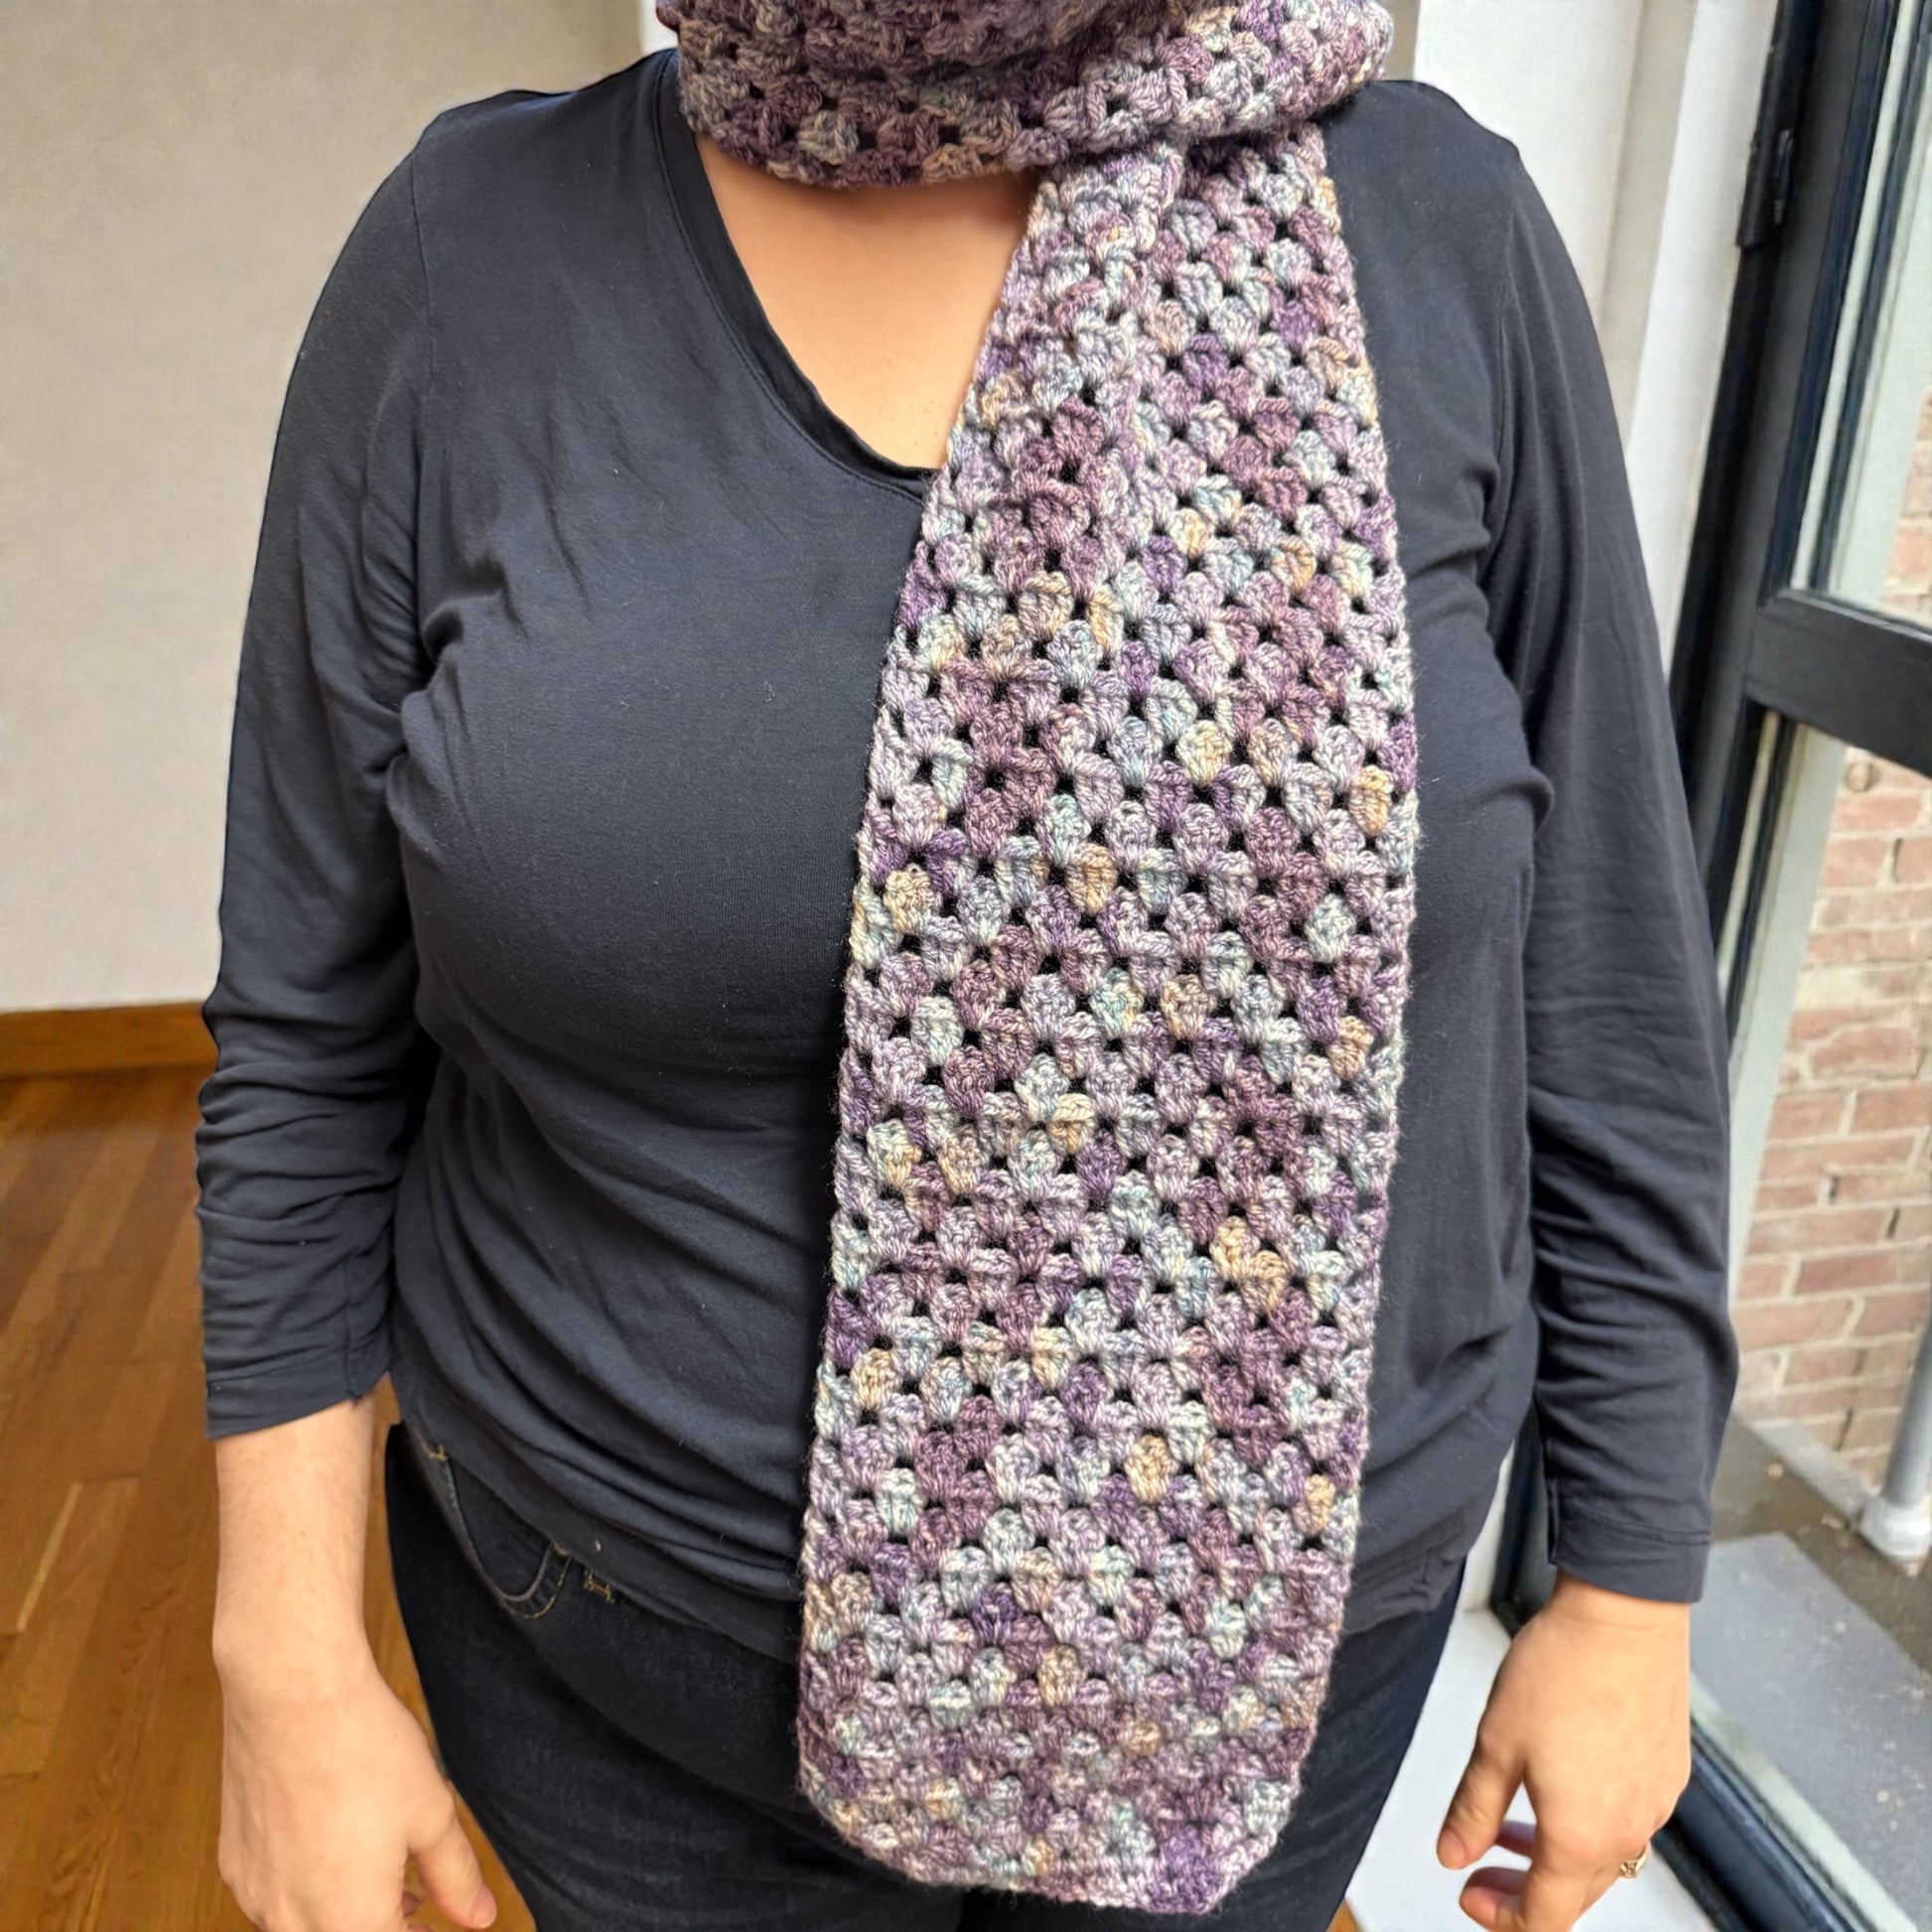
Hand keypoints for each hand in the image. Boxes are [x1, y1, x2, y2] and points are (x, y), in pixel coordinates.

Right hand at [217, 1638, 496, 1931]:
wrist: (293, 1694)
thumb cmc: (365, 1749)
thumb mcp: (432, 1813)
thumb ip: (455, 1875)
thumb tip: (479, 1917)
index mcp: (350, 1921)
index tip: (436, 1922)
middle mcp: (293, 1922)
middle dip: (383, 1928)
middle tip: (415, 1902)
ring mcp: (256, 1895)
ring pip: (305, 1928)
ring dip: (344, 1915)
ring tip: (381, 1871)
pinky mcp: (233, 1864)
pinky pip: (274, 1899)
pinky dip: (308, 1889)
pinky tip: (333, 1846)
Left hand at [1436, 1570, 1691, 1930]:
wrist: (1624, 1617)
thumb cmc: (1560, 1673)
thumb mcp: (1496, 1744)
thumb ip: (1472, 1810)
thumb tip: (1452, 1856)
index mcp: (1582, 1839)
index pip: (1545, 1917)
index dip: (1501, 1918)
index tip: (1468, 1894)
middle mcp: (1629, 1833)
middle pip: (1576, 1893)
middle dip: (1524, 1891)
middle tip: (1481, 1870)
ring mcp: (1657, 1804)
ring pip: (1604, 1857)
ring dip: (1555, 1853)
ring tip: (1512, 1826)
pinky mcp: (1670, 1772)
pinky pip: (1628, 1820)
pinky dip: (1588, 1822)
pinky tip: (1561, 1785)